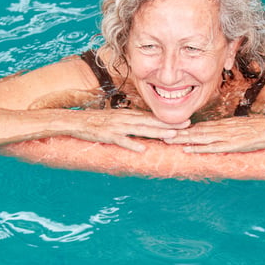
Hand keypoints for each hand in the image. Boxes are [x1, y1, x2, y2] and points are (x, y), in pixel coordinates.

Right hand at [64, 109, 190, 151]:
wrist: (77, 121)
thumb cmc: (96, 122)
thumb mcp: (116, 119)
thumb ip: (130, 123)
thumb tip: (144, 128)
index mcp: (128, 115)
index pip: (152, 117)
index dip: (168, 120)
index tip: (184, 122)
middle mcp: (126, 119)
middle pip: (151, 122)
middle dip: (169, 124)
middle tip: (187, 126)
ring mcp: (118, 127)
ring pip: (141, 129)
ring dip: (157, 132)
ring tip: (171, 136)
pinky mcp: (108, 135)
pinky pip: (123, 140)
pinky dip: (133, 144)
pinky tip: (143, 149)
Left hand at [164, 116, 264, 152]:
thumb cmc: (258, 128)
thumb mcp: (240, 126)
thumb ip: (228, 129)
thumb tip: (219, 132)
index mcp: (222, 124)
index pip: (199, 126)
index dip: (184, 128)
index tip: (171, 129)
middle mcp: (220, 128)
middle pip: (195, 130)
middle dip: (178, 133)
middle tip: (161, 134)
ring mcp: (224, 136)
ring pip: (199, 137)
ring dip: (183, 139)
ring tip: (168, 140)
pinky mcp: (230, 145)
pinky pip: (211, 147)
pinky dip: (199, 149)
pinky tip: (188, 150)